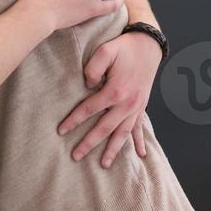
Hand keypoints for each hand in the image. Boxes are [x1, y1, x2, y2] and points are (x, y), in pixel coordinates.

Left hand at [57, 31, 162, 167]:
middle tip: (76, 156)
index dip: (74, 120)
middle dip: (89, 143)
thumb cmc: (124, 47)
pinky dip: (139, 141)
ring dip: (113, 150)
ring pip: (123, 134)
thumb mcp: (105, 51)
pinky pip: (140, 128)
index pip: (89, 110)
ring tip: (104, 165)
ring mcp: (136, 107)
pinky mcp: (142, 106)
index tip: (61, 131)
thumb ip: (93, 68)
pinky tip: (141, 154)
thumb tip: (88, 86)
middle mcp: (127, 104)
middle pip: (104, 128)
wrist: (149, 45)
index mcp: (115, 91)